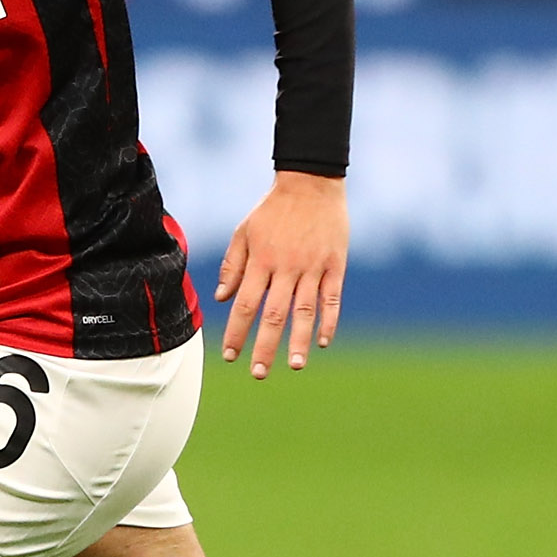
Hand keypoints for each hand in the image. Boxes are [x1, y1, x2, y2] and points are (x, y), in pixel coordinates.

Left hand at [215, 172, 348, 378]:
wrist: (310, 182)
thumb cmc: (272, 209)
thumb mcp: (244, 231)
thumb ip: (232, 266)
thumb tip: (221, 298)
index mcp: (261, 260)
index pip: (245, 304)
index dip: (236, 331)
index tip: (229, 355)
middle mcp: (286, 267)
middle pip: (273, 314)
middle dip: (265, 346)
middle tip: (258, 374)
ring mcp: (312, 267)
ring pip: (305, 311)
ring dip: (300, 341)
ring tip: (296, 366)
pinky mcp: (335, 264)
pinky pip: (332, 297)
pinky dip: (329, 320)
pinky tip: (324, 341)